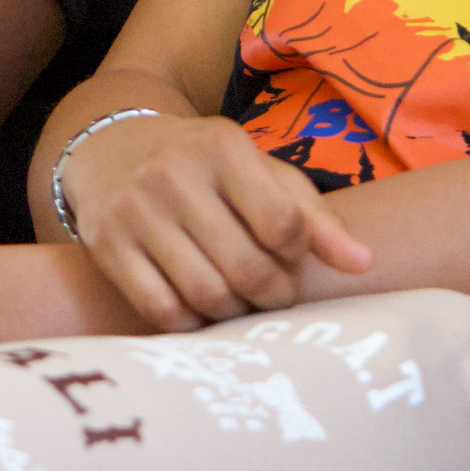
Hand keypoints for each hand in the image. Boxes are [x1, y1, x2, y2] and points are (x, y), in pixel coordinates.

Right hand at [63, 114, 370, 329]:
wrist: (113, 148)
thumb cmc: (207, 168)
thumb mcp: (261, 173)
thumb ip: (314, 217)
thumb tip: (363, 264)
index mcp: (223, 147)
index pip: (283, 223)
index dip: (297, 255)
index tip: (292, 258)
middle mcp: (175, 174)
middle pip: (247, 267)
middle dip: (273, 295)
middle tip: (275, 296)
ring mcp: (136, 210)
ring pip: (205, 293)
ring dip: (235, 313)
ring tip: (241, 304)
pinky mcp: (106, 244)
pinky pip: (160, 308)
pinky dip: (191, 323)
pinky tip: (201, 311)